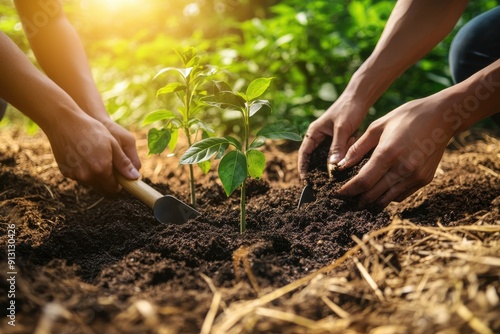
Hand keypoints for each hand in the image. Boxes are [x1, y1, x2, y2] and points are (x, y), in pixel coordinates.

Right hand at [44, 113, 140, 193]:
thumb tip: (135, 177)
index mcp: (101, 169)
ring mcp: (75, 175)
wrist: (64, 122)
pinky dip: (83, 171)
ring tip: (95, 156)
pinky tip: (82, 156)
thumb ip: (124, 163)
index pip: (113, 188)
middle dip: (108, 180)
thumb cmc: (92, 130)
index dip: (119, 183)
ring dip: (95, 175)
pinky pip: (79, 176)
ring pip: (91, 182)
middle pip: (102, 188)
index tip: (120, 176)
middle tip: (109, 164)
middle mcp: (87, 176)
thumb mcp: (113, 144)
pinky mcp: (65, 172)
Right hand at [298, 94, 366, 179]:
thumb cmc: (348, 109)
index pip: (304, 155)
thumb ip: (337, 146)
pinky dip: (342, 159)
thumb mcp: (342, 128)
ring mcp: (329, 141)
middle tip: (321, 187)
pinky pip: (338, 155)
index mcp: (313, 133)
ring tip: (336, 179)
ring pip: (328, 159)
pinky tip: (349, 165)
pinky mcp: (339, 142)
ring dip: (333, 165)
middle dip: (318, 172)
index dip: (303, 169)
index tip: (306, 182)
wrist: (360, 98)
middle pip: (314, 159)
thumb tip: (333, 167)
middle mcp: (319, 138)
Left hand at [336, 97, 453, 208]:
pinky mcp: (424, 180)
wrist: (442, 117)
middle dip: (356, 200)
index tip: (336, 194)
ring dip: (371, 202)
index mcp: (388, 153)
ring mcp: (415, 176)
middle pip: (373, 195)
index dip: (347, 192)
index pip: (362, 182)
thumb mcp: (377, 127)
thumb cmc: (406, 117)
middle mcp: (403, 168)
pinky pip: (400, 195)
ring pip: (387, 199)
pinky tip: (380, 190)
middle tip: (344, 201)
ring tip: (359, 201)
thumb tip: (341, 166)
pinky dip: (387, 196)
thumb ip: (357, 148)